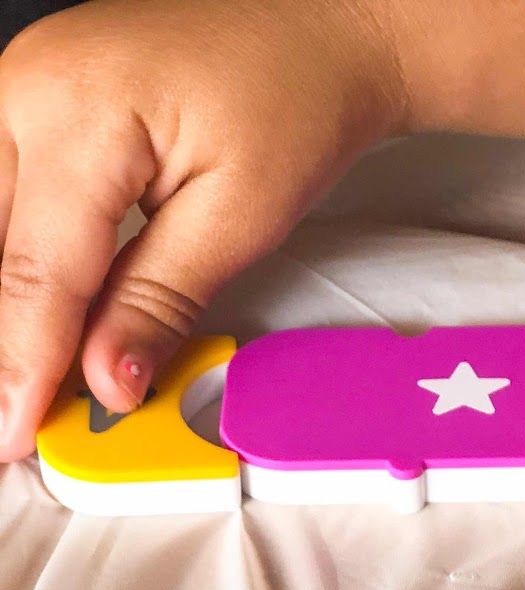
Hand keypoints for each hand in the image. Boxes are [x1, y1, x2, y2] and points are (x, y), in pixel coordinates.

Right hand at [0, 0, 400, 460]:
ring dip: (15, 312)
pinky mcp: (32, 103)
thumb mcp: (238, 217)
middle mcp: (29, 89)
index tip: (16, 434)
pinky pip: (7, 201)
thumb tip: (108, 379)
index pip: (38, 274)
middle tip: (18, 427)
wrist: (314, 32)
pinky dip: (25, 268)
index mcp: (79, 113)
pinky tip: (40, 323)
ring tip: (27, 388)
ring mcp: (21, 88)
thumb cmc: (291, 98)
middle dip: (12, 348)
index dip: (25, 367)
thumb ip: (160, 300)